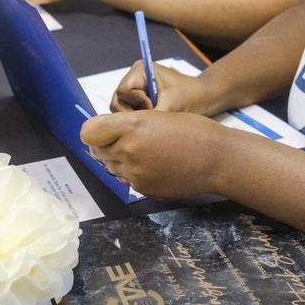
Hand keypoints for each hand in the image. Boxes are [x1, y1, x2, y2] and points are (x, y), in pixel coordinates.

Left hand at [81, 111, 229, 197]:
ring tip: (143, 152)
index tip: (104, 129)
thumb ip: (127, 124)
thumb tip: (104, 133)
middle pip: (96, 150)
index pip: (88, 132)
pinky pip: (125, 180)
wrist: (216, 159)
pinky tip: (152, 165)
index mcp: (132, 125)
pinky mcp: (142, 189)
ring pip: (110, 166)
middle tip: (127, 139)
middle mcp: (128, 150)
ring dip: (118, 159)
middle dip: (106, 145)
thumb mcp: (157, 115)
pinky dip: (132, 173)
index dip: (95, 130)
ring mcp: (135, 173)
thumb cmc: (191, 130)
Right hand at [111, 60, 213, 115]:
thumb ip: (152, 117)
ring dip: (136, 118)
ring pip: (119, 110)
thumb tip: (135, 132)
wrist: (202, 98)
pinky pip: (127, 114)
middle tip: (154, 115)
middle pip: (117, 101)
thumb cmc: (190, 96)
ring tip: (155, 117)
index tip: (154, 107)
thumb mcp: (171, 107)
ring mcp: (134, 90)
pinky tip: (153, 118)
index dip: (136, 102)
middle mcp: (133, 78)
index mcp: (140, 70)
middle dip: (133, 113)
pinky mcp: (136, 100)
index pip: (123, 90)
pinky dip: (138, 120)